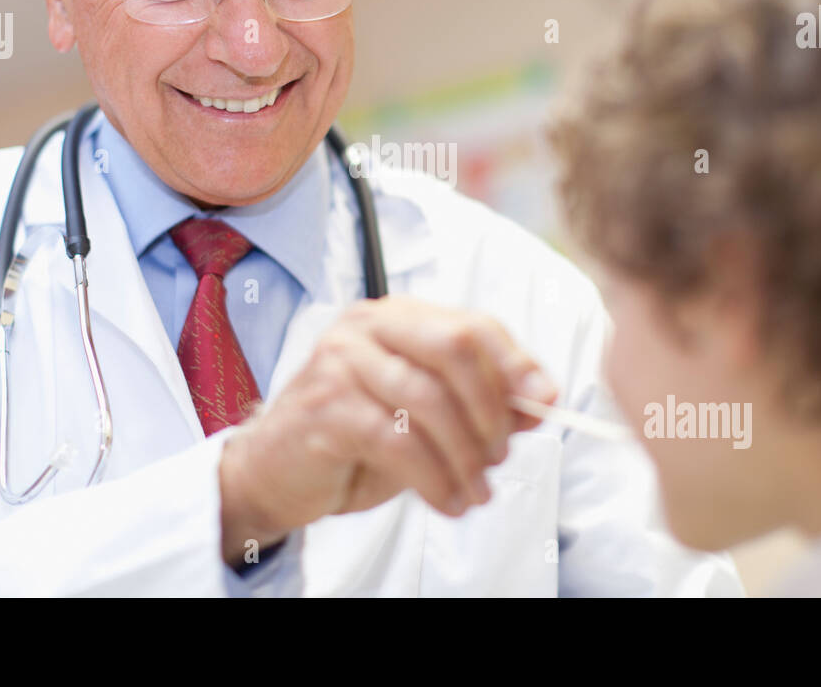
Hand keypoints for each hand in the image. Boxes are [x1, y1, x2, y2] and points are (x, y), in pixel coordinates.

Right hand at [218, 296, 557, 565]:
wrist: (274, 472)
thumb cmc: (355, 439)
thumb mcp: (426, 418)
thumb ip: (479, 403)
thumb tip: (541, 401)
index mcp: (398, 317)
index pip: (472, 324)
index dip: (516, 363)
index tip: (546, 402)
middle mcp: (368, 326)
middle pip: (456, 347)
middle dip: (491, 408)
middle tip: (500, 457)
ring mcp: (341, 361)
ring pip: (430, 399)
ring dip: (465, 456)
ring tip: (476, 493)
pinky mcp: (325, 407)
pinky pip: (398, 440)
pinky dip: (434, 478)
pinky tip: (447, 502)